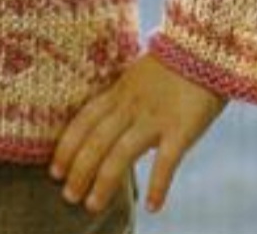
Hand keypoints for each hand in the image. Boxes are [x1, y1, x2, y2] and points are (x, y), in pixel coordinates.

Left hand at [49, 52, 227, 214]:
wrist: (203, 49)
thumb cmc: (170, 66)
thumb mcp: (135, 78)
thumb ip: (120, 100)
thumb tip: (105, 125)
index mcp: (118, 92)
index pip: (84, 121)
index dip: (67, 147)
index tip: (54, 171)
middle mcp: (130, 106)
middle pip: (96, 141)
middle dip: (79, 170)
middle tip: (68, 196)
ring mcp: (155, 118)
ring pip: (121, 153)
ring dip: (104, 182)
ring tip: (93, 205)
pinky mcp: (182, 129)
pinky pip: (167, 160)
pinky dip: (158, 185)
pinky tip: (153, 207)